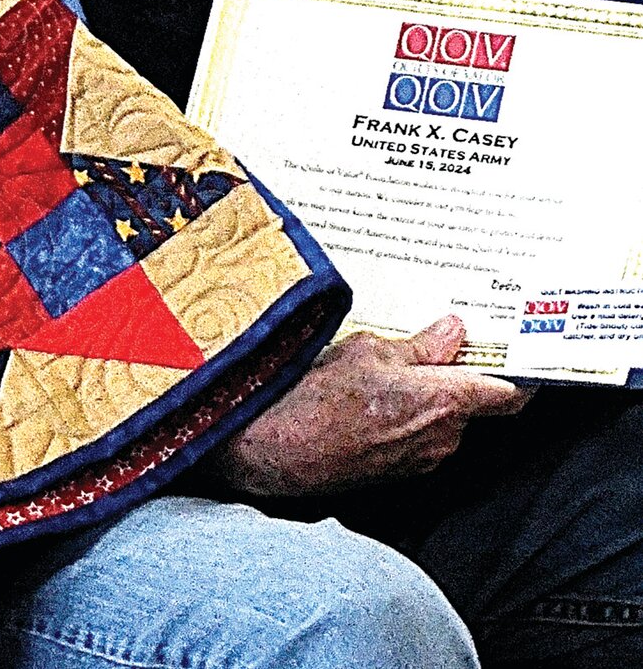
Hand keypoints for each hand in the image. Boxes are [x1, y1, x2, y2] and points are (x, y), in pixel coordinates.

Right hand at [217, 315, 531, 495]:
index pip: (509, 393)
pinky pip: (420, 435)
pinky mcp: (398, 471)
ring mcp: (421, 459)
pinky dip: (409, 414)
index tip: (527, 353)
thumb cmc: (319, 398)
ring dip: (429, 394)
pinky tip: (375, 395)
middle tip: (439, 340)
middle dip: (460, 374)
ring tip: (392, 366)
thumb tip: (452, 333)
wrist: (277, 449)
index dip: (523, 373)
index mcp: (444, 401)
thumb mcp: (370, 350)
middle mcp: (442, 437)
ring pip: (444, 418)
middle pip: (475, 403)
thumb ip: (420, 346)